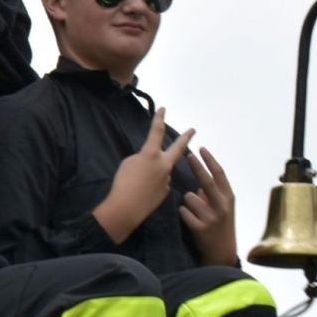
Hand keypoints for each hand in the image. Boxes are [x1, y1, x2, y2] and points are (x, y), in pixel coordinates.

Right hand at [93, 109, 195, 242]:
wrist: (127, 207)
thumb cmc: (123, 182)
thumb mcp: (129, 163)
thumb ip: (143, 158)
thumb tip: (152, 162)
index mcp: (151, 154)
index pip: (156, 132)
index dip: (159, 119)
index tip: (164, 109)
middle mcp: (164, 164)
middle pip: (177, 148)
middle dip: (185, 137)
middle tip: (193, 130)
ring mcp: (167, 178)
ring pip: (163, 169)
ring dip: (155, 170)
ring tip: (139, 179)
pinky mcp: (166, 191)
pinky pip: (160, 182)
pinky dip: (152, 183)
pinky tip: (143, 190)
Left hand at [179, 147, 237, 265]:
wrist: (222, 251)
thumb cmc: (220, 225)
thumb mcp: (222, 207)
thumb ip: (212, 193)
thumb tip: (200, 178)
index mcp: (229, 197)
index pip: (220, 174)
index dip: (210, 160)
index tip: (201, 148)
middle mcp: (222, 205)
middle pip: (207, 181)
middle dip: (197, 167)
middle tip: (187, 154)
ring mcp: (212, 217)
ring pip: (190, 197)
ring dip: (187, 202)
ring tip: (195, 213)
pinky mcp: (200, 227)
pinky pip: (184, 212)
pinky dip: (184, 214)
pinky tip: (191, 221)